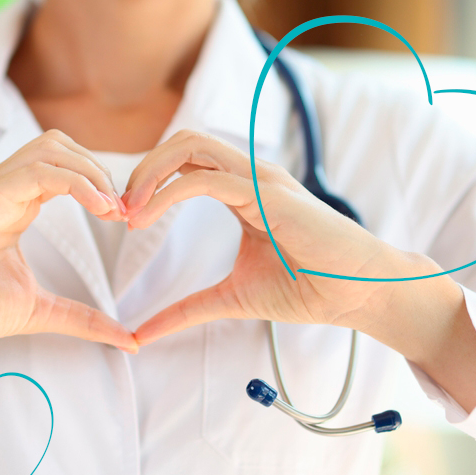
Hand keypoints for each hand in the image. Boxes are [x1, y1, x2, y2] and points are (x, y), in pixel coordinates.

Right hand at [0, 130, 135, 418]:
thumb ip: (80, 319)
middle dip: (101, 171)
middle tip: (128, 210)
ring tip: (116, 208)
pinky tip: (101, 208)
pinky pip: (39, 172)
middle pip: (61, 146)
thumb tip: (126, 339)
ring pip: (52, 148)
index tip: (129, 219)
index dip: (102, 187)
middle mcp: (1, 189)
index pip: (64, 169)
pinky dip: (77, 182)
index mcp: (11, 205)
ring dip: (93, 172)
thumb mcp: (36, 312)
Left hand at [122, 130, 440, 347]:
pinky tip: (145, 217)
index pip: (185, 161)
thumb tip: (141, 333)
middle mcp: (251, 174)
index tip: (122, 218)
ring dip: (148, 173)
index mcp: (243, 189)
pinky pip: (207, 179)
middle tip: (116, 210)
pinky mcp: (269, 194)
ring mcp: (261, 179)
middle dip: (141, 168)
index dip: (148, 181)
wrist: (359, 295)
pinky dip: (167, 192)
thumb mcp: (231, 298)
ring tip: (126, 212)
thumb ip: (186, 309)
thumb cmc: (309, 289)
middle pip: (182, 142)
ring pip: (190, 146)